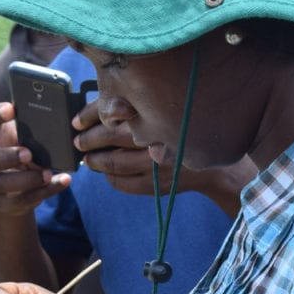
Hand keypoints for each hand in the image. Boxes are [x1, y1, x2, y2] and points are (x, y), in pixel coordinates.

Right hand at [0, 102, 68, 213]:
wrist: (19, 187)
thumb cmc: (24, 150)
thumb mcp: (25, 137)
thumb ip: (32, 129)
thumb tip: (55, 122)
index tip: (11, 109)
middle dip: (3, 157)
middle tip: (28, 154)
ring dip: (25, 179)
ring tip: (47, 173)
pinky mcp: (4, 202)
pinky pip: (22, 200)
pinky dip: (45, 191)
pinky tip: (63, 181)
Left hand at [74, 99, 256, 213]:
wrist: (217, 165)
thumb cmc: (188, 132)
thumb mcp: (167, 113)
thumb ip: (140, 108)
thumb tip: (103, 108)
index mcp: (155, 116)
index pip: (112, 112)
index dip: (89, 116)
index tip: (76, 121)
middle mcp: (155, 138)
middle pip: (108, 137)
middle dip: (87, 139)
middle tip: (77, 141)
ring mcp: (155, 165)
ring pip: (113, 164)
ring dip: (95, 161)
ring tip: (87, 159)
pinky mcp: (156, 185)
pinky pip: (123, 184)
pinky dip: (110, 178)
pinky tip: (106, 173)